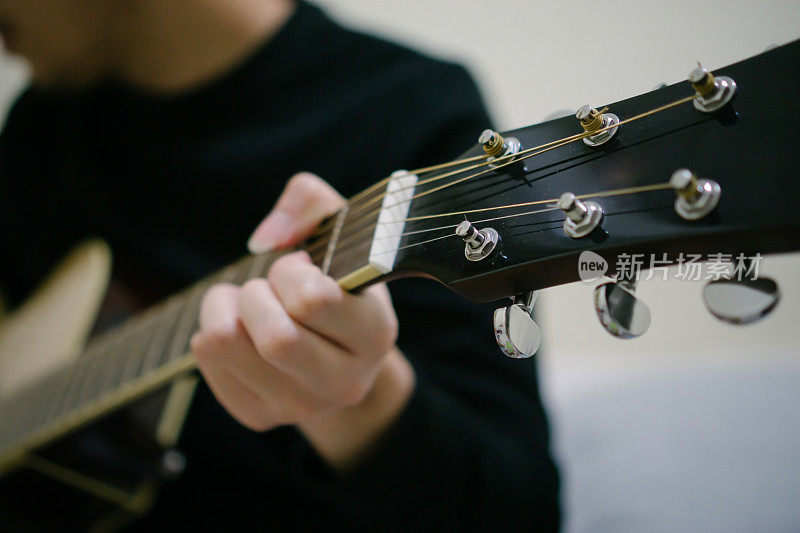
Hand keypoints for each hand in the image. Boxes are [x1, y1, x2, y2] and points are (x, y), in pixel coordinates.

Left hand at [191, 172, 414, 469]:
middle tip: (267, 286)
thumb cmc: (339, 280)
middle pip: (275, 339)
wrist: (341, 349)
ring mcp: (301, 407)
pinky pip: (207, 361)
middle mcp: (346, 382)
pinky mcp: (259, 417)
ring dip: (224, 306)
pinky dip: (210, 329)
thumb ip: (312, 202)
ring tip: (247, 299)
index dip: (290, 272)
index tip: (300, 267)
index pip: (312, 302)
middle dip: (257, 294)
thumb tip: (262, 240)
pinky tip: (238, 327)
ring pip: (228, 346)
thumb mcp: (344, 230)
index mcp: (375, 335)